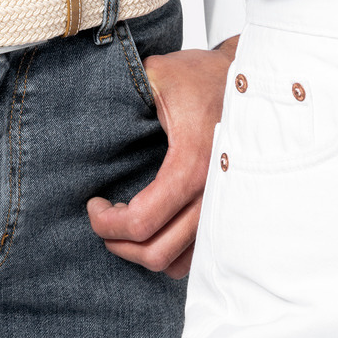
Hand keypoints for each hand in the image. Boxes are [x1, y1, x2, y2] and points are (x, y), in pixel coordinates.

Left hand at [87, 40, 237, 277]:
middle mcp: (213, 193)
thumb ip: (122, 89)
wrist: (250, 82)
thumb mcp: (157, 74)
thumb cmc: (203, 78)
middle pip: (157, 253)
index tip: (95, 204)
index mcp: (193, 163)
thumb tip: (87, 104)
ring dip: (144, 251)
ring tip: (128, 221)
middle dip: (120, 242)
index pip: (142, 221)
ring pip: (178, 263)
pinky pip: (196, 255)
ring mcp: (224, 208)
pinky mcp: (228, 213)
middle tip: (105, 217)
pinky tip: (155, 224)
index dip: (107, 223)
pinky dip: (169, 250)